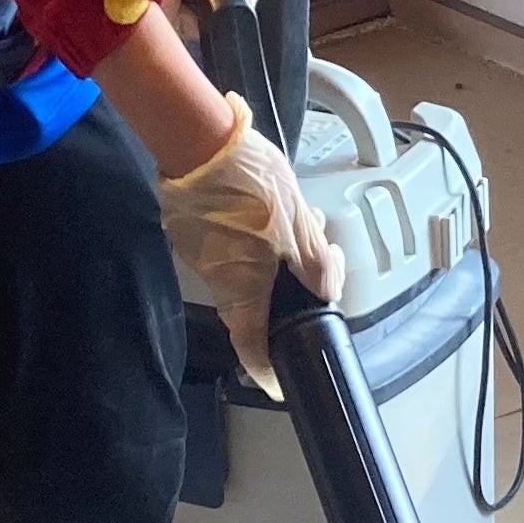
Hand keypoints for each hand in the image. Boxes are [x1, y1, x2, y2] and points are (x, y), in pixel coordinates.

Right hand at [154, 95, 344, 392]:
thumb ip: (317, 264)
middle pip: (259, 305)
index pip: (254, 351)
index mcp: (245, 295)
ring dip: (278, 254)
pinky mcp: (195, 233)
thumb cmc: (250, 187)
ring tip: (300, 214)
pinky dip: (255, 236)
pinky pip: (233, 248)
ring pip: (249, 271)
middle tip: (321, 253)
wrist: (199, 140)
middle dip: (293, 286)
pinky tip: (269, 205)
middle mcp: (220, 285)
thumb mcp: (300, 227)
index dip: (268, 371)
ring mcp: (203, 258)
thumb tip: (327, 291)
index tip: (278, 382)